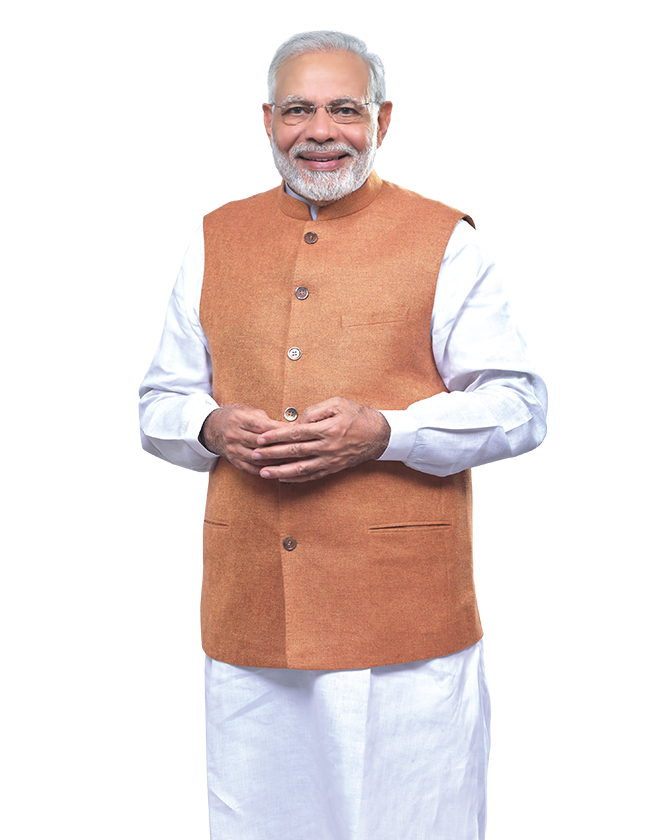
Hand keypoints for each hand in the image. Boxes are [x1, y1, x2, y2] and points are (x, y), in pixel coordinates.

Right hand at [199, 405, 290, 474]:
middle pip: (260, 443)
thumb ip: (266, 420)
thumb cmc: (235, 418)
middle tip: (297, 447)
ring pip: (257, 458)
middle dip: (280, 446)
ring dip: (275, 460)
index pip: (262, 427)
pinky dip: (265, 469)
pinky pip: (251, 468)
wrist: (213, 428)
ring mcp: (233, 449)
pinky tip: (277, 468)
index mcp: (239, 420)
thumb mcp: (248, 412)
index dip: (279, 430)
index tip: (294, 431)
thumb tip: (287, 426)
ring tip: (290, 460)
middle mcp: (234, 435)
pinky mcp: (234, 461)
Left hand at [250, 397, 390, 482]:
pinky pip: (312, 476)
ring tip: (264, 473)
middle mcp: (327, 447)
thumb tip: (298, 421)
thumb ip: (315, 411)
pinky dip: (296, 479)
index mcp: (327, 429)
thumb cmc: (358, 416)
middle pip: (294, 452)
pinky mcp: (333, 468)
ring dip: (280, 472)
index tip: (260, 438)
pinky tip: (283, 479)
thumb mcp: (338, 404)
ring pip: (301, 469)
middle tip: (254, 456)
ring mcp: (330, 460)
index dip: (276, 436)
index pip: (295, 434)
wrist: (380, 434)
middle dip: (271, 455)